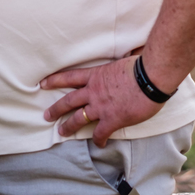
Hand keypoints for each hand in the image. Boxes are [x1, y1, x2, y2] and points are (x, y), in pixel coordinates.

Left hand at [40, 57, 164, 146]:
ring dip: (69, 126)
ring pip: (78, 119)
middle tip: (47, 116)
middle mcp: (94, 91)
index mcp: (96, 75)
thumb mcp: (125, 58)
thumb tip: (133, 51)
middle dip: (56, 109)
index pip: (70, 77)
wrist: (150, 78)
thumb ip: (122, 58)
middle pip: (69, 101)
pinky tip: (99, 144)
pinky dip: (99, 140)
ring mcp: (101, 107)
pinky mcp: (112, 119)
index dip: (55, 80)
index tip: (43, 84)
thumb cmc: (141, 65)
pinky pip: (101, 133)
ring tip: (61, 132)